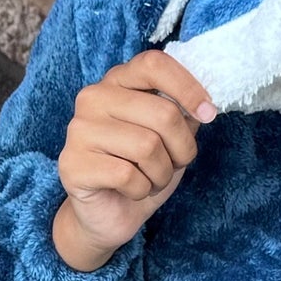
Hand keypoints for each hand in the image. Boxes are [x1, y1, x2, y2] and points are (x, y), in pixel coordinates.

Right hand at [53, 49, 215, 271]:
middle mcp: (94, 98)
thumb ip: (183, 113)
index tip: (208, 114)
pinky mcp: (72, 163)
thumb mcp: (171, 138)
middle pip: (163, 113)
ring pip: (148, 146)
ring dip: (162, 173)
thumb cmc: (142, 171)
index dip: (187, 87)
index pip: (154, 65)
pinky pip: (127, 175)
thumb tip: (204, 106)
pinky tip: (131, 191)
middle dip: (182, 148)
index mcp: (117, 82)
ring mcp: (79, 130)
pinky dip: (141, 190)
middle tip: (174, 164)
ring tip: (151, 179)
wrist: (109, 215)